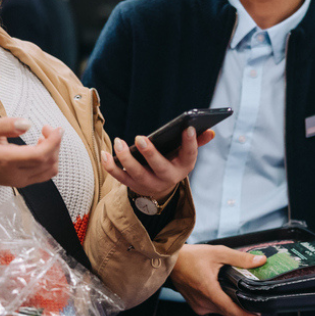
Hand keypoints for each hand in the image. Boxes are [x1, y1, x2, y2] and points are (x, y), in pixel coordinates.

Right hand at [0, 117, 60, 190]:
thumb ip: (5, 125)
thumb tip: (27, 124)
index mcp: (5, 160)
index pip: (40, 155)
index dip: (54, 142)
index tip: (56, 128)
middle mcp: (14, 174)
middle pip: (48, 163)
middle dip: (55, 143)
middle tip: (46, 128)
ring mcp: (18, 181)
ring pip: (49, 171)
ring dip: (53, 153)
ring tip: (44, 137)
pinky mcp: (20, 182)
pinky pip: (43, 175)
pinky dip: (48, 161)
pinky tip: (39, 147)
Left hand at [99, 126, 215, 199]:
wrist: (160, 187)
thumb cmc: (173, 162)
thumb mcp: (185, 154)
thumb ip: (196, 142)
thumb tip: (210, 132)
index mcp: (183, 167)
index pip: (189, 155)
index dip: (190, 142)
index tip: (187, 128)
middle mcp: (167, 178)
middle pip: (159, 168)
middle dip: (150, 154)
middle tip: (140, 137)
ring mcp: (148, 183)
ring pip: (136, 174)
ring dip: (125, 159)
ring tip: (119, 142)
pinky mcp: (132, 185)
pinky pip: (119, 177)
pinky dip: (110, 166)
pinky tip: (104, 154)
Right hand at [169, 244, 267, 315]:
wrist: (171, 261)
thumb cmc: (191, 257)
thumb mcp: (218, 253)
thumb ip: (240, 258)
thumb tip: (259, 261)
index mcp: (209, 291)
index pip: (231, 310)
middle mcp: (203, 302)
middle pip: (228, 312)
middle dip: (243, 312)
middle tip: (257, 310)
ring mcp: (198, 305)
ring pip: (220, 310)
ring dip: (231, 307)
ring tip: (244, 302)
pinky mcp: (195, 305)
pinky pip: (212, 308)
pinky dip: (221, 305)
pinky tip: (226, 297)